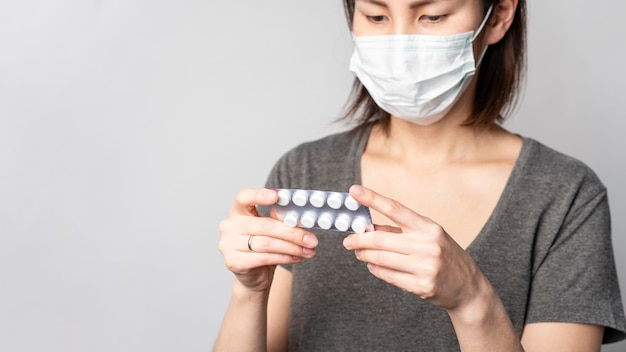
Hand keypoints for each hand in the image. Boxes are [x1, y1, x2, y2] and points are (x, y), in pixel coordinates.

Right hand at [218, 188, 317, 292]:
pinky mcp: (234, 262)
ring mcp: (228, 244)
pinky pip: (265, 258)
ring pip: (267, 243)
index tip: (276, 196)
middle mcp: (229, 225)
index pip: (244, 197)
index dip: (259, 195)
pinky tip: (296, 257)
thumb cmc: (263, 247)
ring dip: (292, 247)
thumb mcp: (271, 229)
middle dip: (292, 233)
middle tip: (311, 239)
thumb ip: (279, 219)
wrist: (253, 275)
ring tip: (308, 250)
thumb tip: (298, 216)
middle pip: (265, 225)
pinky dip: (284, 258)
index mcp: (237, 211)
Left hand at [343, 185, 485, 310]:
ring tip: (358, 252)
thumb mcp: (429, 236)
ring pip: (380, 259)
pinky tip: (372, 265)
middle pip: (380, 239)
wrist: (468, 288)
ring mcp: (425, 267)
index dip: (372, 199)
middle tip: (348, 240)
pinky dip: (375, 269)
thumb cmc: (445, 256)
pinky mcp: (421, 286)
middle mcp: (427, 245)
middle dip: (358, 239)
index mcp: (429, 227)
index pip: (395, 209)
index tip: (354, 191)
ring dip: (364, 255)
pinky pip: (388, 276)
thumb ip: (400, 231)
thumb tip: (369, 228)